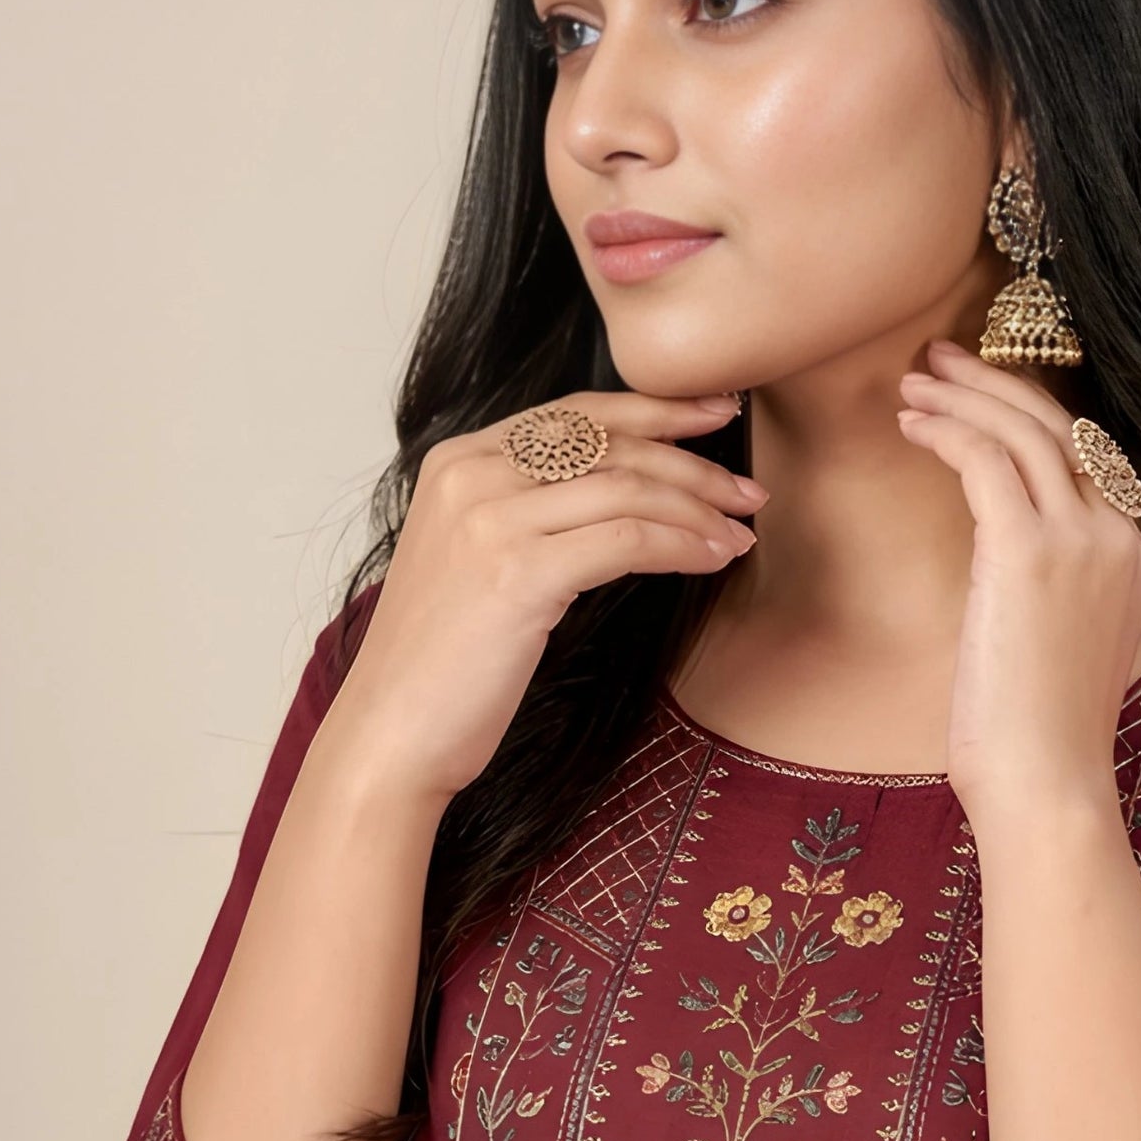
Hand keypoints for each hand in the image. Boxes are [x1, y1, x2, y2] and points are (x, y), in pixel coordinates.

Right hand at [325, 389, 764, 804]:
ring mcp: (491, 519)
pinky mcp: (518, 572)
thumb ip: (529, 511)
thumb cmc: (443, 661)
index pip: (576, 412)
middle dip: (693, 462)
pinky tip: (713, 559)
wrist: (392, 731)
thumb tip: (623, 492)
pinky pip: (627, 540)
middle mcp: (471, 473)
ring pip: (626, 487)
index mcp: (460, 459)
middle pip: (610, 443)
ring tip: (741, 532)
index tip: (716, 413)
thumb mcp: (478, 559)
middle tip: (749, 490)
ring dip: (699, 508)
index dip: (655, 409)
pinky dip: (681, 545)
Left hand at [895, 338, 1140, 823]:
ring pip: (1025, 430)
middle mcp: (1117, 536)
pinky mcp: (1029, 552)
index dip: (1029, 414)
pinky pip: (988, 460)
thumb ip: (1050, 592)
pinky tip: (913, 424)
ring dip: (964, 394)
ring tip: (914, 380)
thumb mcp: (1058, 647)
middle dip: (996, 382)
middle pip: (1060, 426)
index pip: (1084, 458)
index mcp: (1132, 556)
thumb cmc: (1036, 737)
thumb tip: (1004, 568)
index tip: (980, 395)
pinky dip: (948, 430)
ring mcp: (1080, 540)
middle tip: (940, 359)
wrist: (1047, 784)